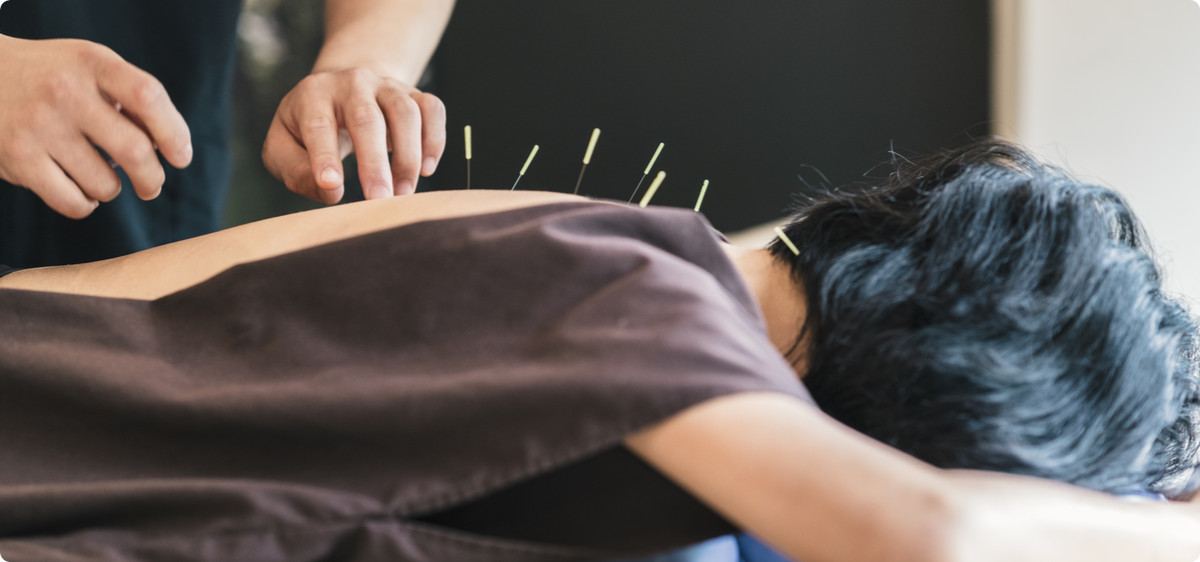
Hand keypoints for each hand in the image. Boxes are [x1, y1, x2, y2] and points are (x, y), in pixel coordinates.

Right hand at [0, 36, 191, 218]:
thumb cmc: (53, 78)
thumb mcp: (90, 68)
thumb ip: (130, 98)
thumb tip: (170, 147)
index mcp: (92, 62)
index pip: (148, 96)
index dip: (173, 132)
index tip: (180, 157)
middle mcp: (65, 91)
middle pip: (134, 149)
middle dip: (152, 178)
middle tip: (151, 186)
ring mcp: (39, 125)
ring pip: (105, 184)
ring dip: (111, 189)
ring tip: (100, 176)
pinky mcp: (18, 157)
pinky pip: (73, 202)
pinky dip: (85, 204)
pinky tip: (80, 190)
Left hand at [262, 66, 445, 203]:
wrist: (341, 89)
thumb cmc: (307, 128)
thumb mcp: (284, 147)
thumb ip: (296, 172)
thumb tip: (332, 191)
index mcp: (313, 94)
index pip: (318, 125)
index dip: (325, 156)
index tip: (332, 187)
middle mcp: (352, 83)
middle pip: (367, 118)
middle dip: (374, 163)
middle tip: (379, 200)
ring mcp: (386, 85)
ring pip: (406, 113)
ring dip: (408, 157)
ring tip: (403, 193)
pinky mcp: (414, 93)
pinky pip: (432, 110)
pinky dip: (434, 141)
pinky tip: (425, 169)